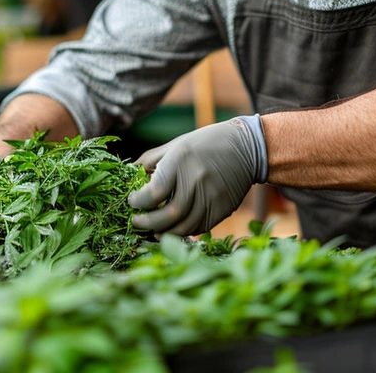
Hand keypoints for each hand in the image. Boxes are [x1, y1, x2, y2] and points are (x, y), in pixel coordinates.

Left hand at [128, 117, 266, 235]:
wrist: (246, 148)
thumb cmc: (204, 144)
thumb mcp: (176, 145)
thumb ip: (150, 160)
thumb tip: (129, 174)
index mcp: (181, 160)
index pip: (154, 192)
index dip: (138, 202)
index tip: (131, 201)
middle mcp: (196, 180)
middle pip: (168, 214)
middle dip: (147, 223)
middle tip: (136, 222)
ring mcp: (212, 197)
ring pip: (183, 226)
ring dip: (163, 232)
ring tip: (152, 230)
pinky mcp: (222, 209)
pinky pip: (198, 227)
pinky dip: (182, 231)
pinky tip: (171, 228)